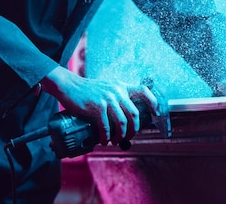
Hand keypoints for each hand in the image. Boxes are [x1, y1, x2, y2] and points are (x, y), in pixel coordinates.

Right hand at [41, 67, 159, 145]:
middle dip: (134, 129)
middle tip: (129, 136)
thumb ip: (117, 97)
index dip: (153, 102)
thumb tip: (125, 116)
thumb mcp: (107, 88)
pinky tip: (104, 140)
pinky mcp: (96, 106)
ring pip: (122, 122)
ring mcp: (107, 98)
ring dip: (121, 135)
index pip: (143, 90)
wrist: (69, 86)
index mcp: (121, 86)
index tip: (156, 113)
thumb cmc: (88, 90)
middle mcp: (117, 91)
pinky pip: (106, 126)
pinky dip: (106, 136)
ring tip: (116, 140)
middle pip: (134, 113)